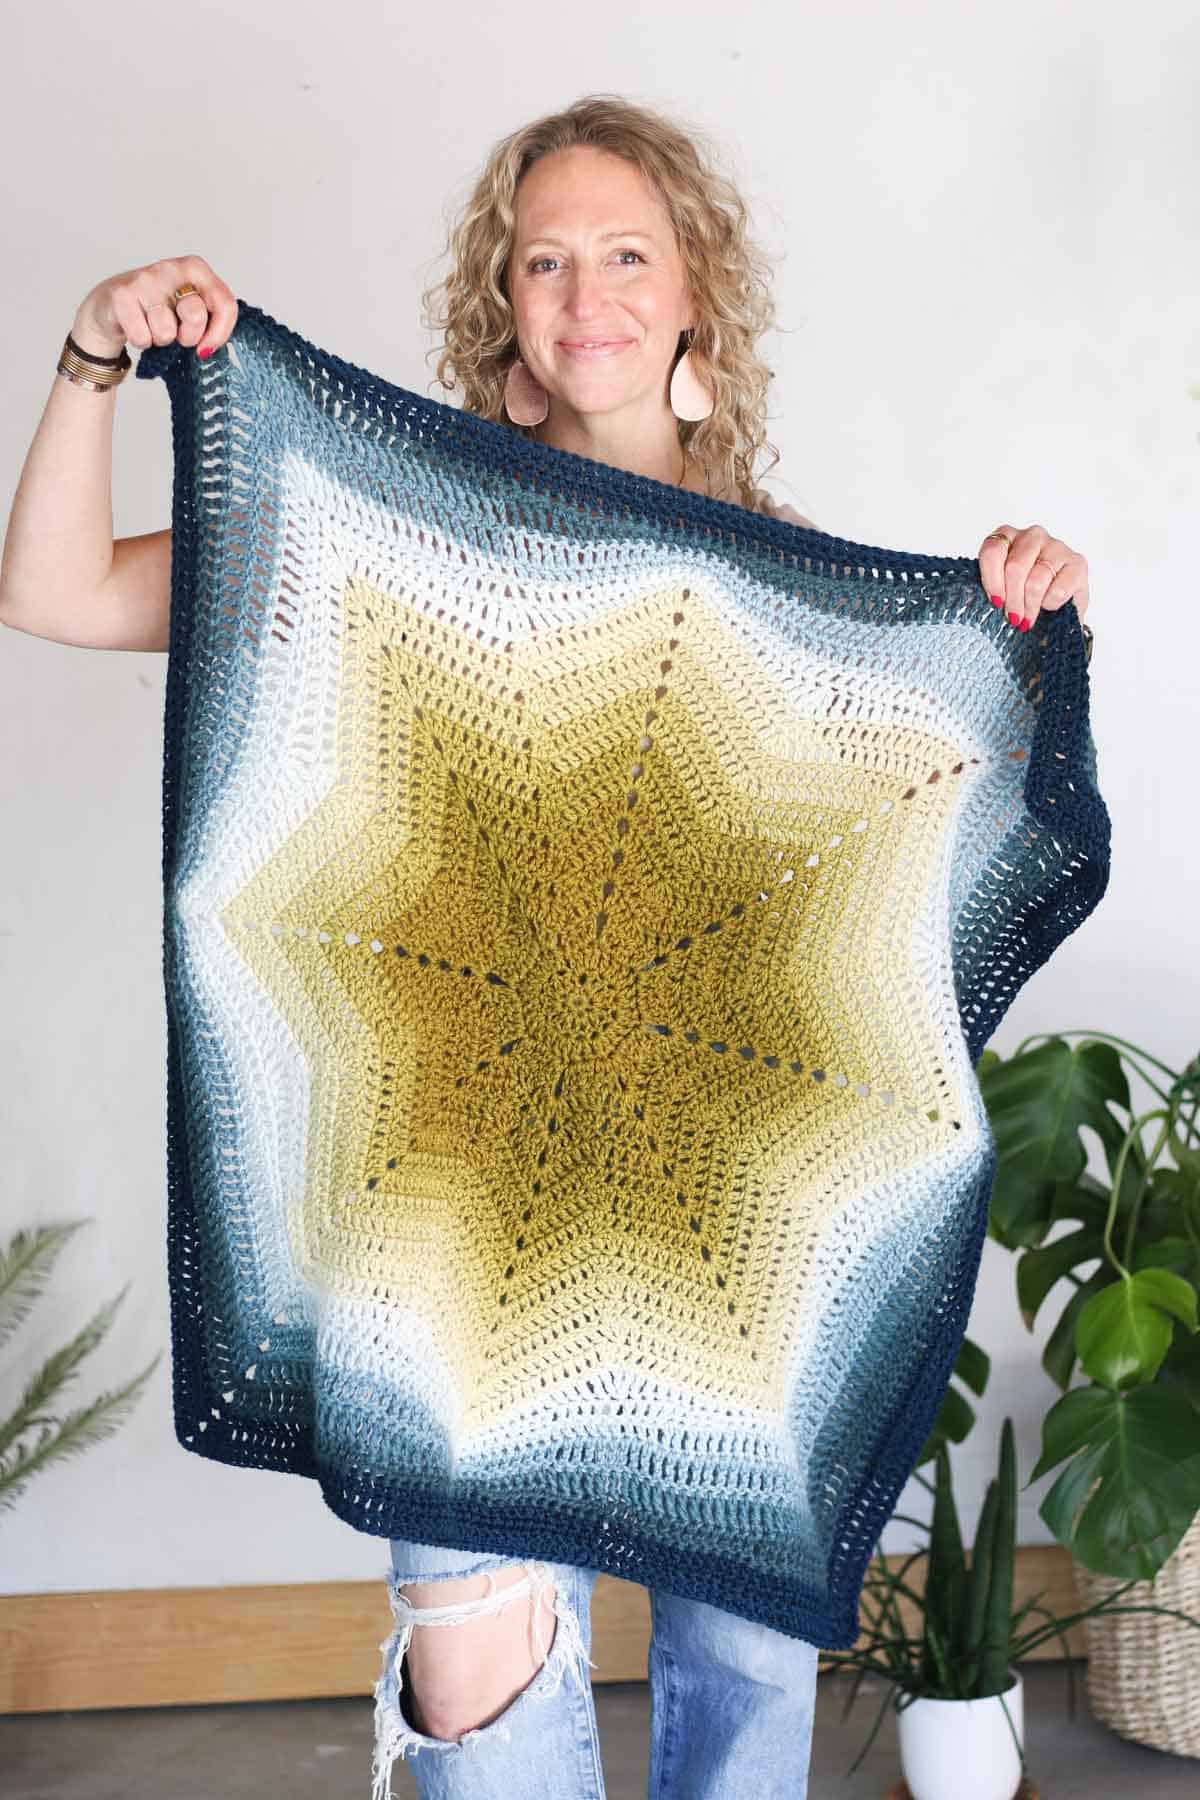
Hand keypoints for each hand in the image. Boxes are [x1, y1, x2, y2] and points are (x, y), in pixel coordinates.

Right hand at [71, 256, 237, 361]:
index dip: (220, 333)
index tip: (207, 347)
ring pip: (166, 332)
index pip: (225, 304)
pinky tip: (136, 326)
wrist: (112, 304)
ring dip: (160, 339)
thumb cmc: (159, 308)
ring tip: (152, 325)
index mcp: (196, 268)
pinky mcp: (122, 295)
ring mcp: (146, 280)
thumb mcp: (191, 308)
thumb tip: (208, 348)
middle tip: (176, 331)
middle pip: (195, 316)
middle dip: (188, 337)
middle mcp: (171, 268)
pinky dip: (141, 341)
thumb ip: (211, 320)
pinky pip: (143, 338)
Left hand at [977, 524, 1089, 634]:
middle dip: (1012, 599)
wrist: (1057, 611)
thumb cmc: (1024, 598)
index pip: (992, 550)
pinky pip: (1058, 588)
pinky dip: (1050, 604)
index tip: (996, 602)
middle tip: (1013, 619)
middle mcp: (1032, 536)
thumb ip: (991, 589)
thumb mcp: (1001, 592)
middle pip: (1014, 567)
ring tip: (1027, 620)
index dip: (992, 580)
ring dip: (1030, 606)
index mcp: (1006, 537)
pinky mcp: (1077, 562)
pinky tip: (1049, 607)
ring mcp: (1056, 546)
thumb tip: (982, 602)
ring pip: (1036, 579)